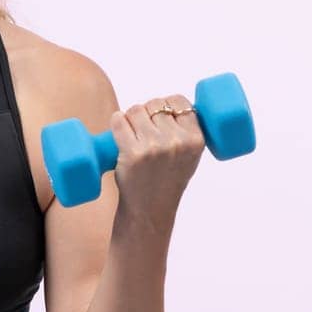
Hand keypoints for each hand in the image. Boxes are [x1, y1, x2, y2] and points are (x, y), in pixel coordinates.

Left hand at [109, 95, 205, 210]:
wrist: (149, 210)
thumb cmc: (167, 180)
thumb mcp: (190, 156)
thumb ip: (186, 131)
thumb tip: (171, 104)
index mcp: (195, 139)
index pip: (180, 102)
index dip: (167, 104)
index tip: (159, 116)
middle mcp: (177, 141)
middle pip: (155, 104)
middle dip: (146, 113)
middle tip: (143, 132)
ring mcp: (154, 147)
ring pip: (136, 110)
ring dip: (130, 117)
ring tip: (132, 135)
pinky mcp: (133, 153)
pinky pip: (119, 121)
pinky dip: (116, 121)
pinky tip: (118, 127)